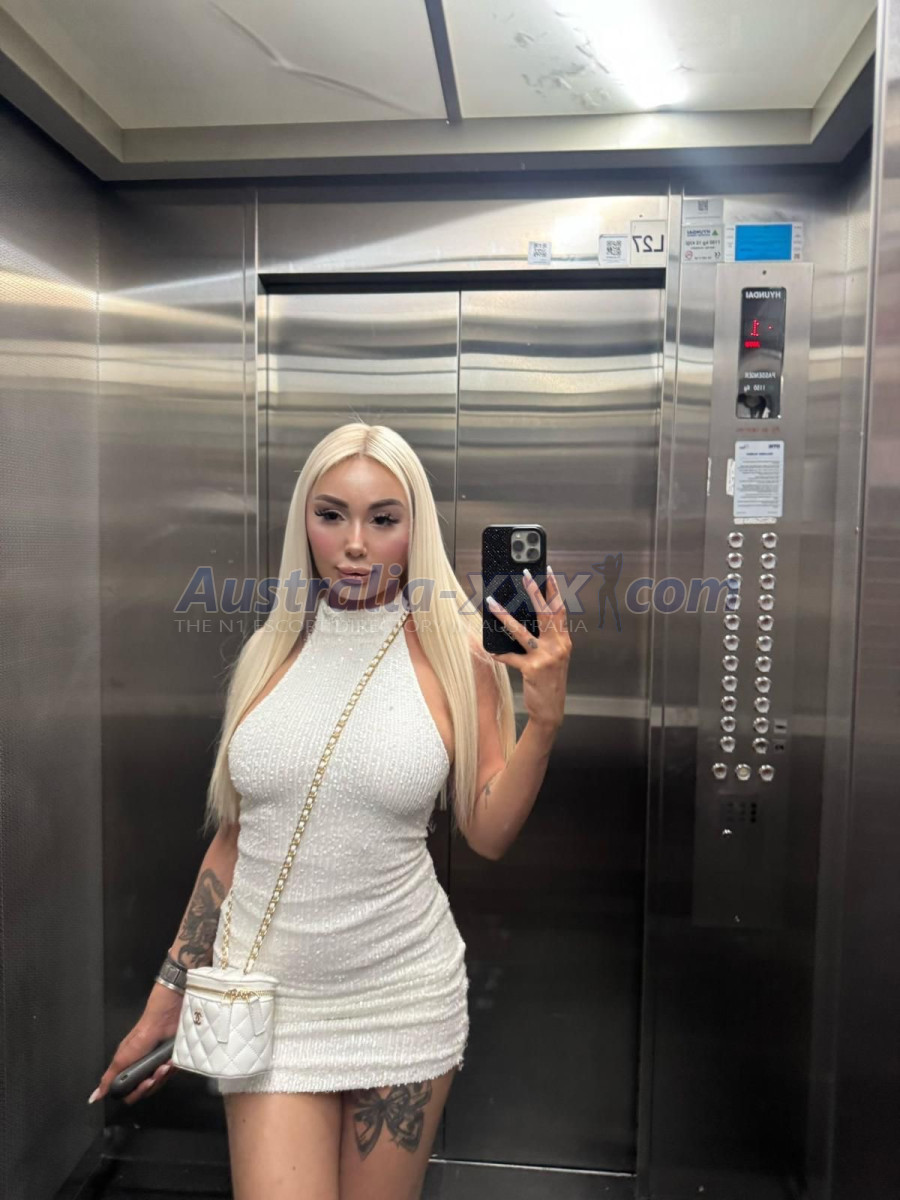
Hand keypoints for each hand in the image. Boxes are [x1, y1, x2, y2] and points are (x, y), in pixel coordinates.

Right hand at [90, 986, 181, 1106]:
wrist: (164, 1021)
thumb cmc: (141, 1037)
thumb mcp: (121, 1059)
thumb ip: (108, 1079)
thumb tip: (94, 1098)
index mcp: (128, 1071)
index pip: (130, 1094)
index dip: (135, 1094)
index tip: (141, 1085)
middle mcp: (142, 1071)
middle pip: (145, 1091)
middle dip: (149, 1085)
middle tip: (153, 1077)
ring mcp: (156, 1067)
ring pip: (158, 1085)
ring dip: (161, 1077)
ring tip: (164, 1066)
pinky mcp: (170, 1062)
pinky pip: (170, 1076)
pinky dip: (170, 1070)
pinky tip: (170, 1062)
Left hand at [485, 564, 571, 731]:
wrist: (551, 711)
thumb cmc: (549, 682)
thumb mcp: (554, 657)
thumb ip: (546, 639)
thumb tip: (525, 619)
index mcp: (564, 641)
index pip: (560, 609)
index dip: (554, 589)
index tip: (548, 571)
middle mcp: (558, 646)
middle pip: (545, 613)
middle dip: (535, 591)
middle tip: (525, 573)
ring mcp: (546, 658)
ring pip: (522, 631)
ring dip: (505, 616)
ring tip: (493, 602)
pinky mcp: (532, 670)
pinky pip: (511, 658)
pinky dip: (499, 654)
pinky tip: (489, 649)